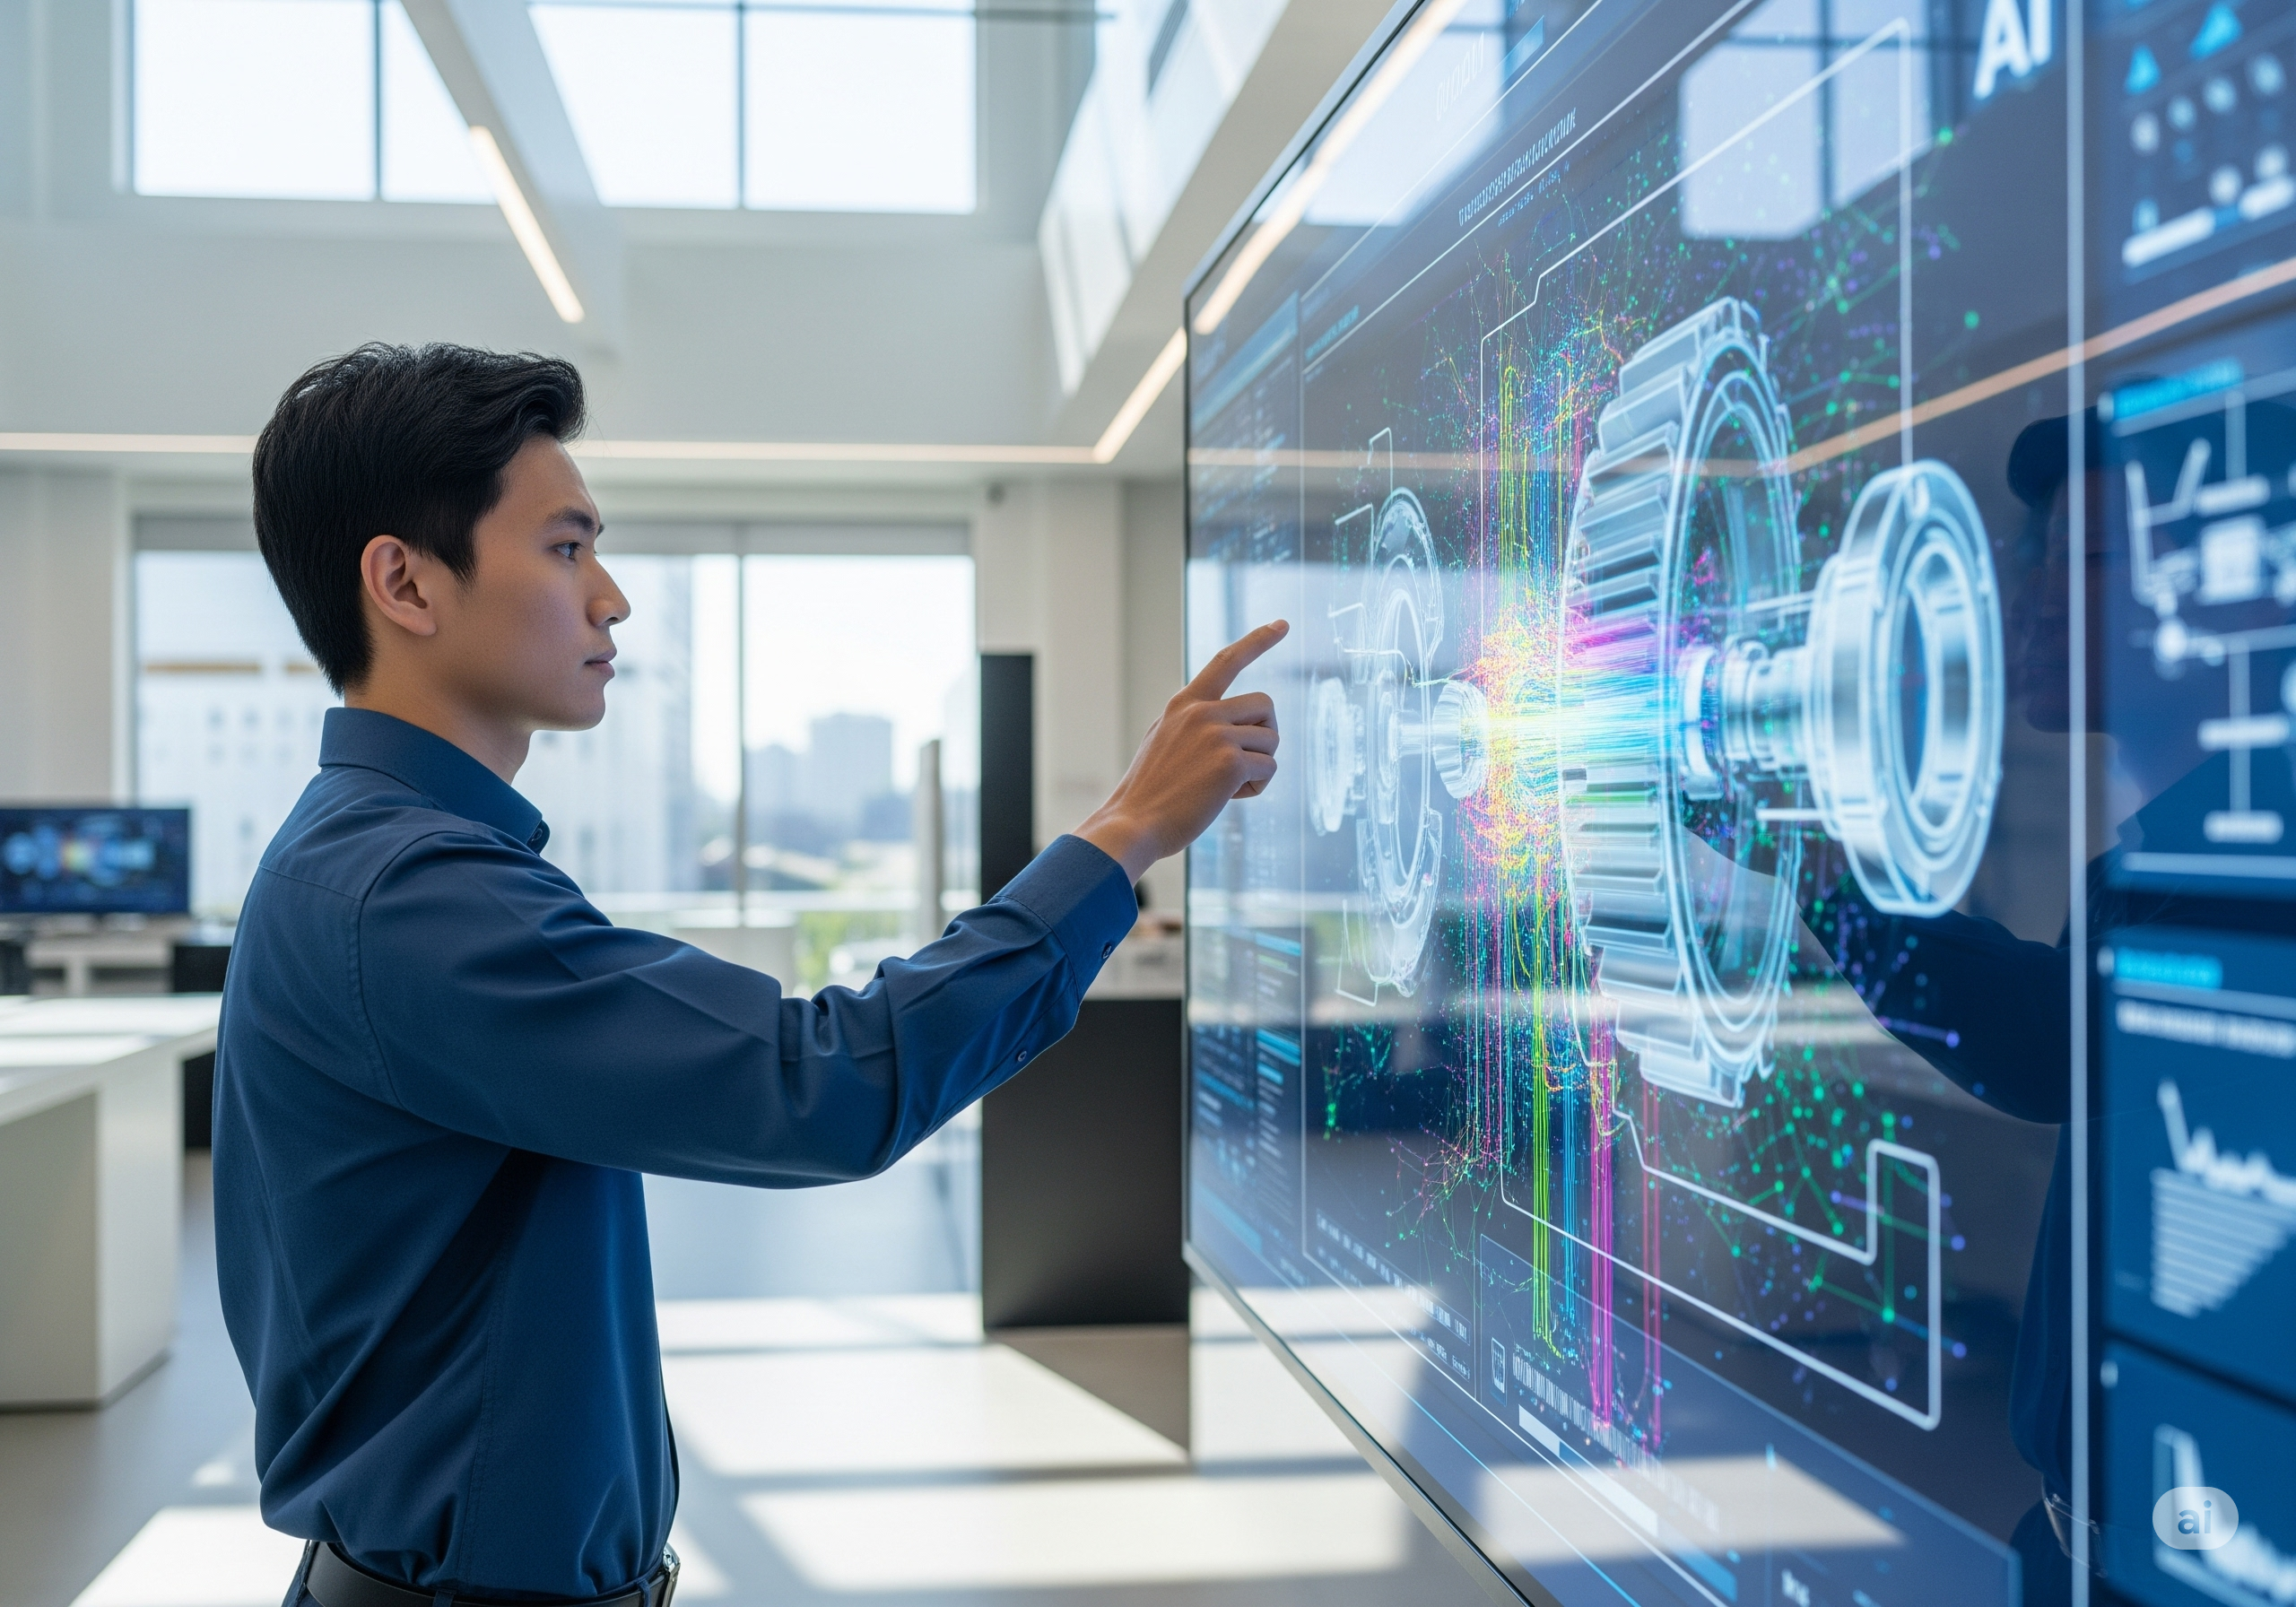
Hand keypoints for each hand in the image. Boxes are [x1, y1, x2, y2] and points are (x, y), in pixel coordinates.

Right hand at [1076, 621, 1287, 881]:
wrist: (1132, 825)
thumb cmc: (1149, 793)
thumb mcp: (1162, 741)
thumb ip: (1192, 724)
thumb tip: (1229, 724)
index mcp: (1184, 704)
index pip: (1227, 661)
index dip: (1258, 641)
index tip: (1282, 625)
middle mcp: (1201, 712)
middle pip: (1265, 705)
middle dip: (1265, 734)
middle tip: (1246, 762)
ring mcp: (1216, 735)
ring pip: (1271, 740)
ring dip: (1259, 766)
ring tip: (1226, 787)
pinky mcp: (1230, 763)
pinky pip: (1268, 769)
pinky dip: (1256, 788)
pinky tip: (1226, 798)